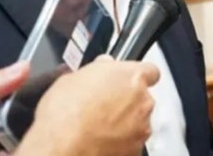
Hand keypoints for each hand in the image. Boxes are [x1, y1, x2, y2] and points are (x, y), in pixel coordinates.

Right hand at [16, 56, 159, 155]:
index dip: (136, 77)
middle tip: (103, 106)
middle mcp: (143, 101)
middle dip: (127, 101)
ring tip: (98, 127)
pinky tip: (100, 141)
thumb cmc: (65, 114)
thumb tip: (103, 65)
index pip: (149, 71)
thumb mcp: (73, 78)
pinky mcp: (136, 150)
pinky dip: (121, 142)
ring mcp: (141, 127)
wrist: (62, 148)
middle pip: (142, 98)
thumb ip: (99, 68)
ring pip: (139, 121)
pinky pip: (132, 142)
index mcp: (132, 77)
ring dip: (125, 122)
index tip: (125, 81)